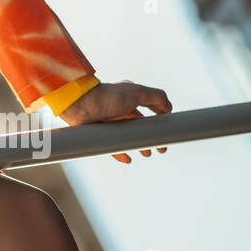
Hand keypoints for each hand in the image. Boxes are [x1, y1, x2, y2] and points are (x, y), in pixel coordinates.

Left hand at [57, 80, 172, 163]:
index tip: (167, 132)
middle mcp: (119, 110)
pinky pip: (112, 145)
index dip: (159, 121)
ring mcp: (109, 121)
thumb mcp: (137, 92)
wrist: (81, 104)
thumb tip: (169, 107)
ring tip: (146, 153)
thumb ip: (156, 97)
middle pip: (139, 126)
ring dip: (139, 145)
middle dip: (150, 137)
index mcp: (129, 99)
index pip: (149, 110)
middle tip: (160, 148)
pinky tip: (128, 158)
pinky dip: (121, 152)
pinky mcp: (99, 132)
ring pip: (127, 136)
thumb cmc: (107, 96)